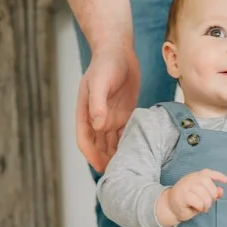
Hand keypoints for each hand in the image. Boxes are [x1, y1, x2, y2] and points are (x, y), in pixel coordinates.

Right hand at [76, 44, 140, 172]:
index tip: (101, 169)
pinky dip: (130, 143)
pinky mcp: (125, 113)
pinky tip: (141, 153)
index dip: (91, 155)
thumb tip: (98, 126)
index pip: (85, 140)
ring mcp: (111, 116)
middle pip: (99, 145)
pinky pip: (126, 133)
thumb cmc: (105, 64)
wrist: (118, 50)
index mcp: (85, 112)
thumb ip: (98, 104)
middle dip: (106, 160)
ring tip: (131, 168)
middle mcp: (97, 118)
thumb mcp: (100, 82)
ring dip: (119, 154)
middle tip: (120, 175)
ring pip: (113, 142)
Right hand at [162, 169, 226, 225]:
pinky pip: (197, 201)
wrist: (170, 208)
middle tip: (209, 203)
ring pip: (203, 192)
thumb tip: (220, 191)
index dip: (218, 175)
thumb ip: (212, 193)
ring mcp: (184, 186)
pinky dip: (201, 207)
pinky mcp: (182, 196)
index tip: (226, 181)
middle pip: (207, 182)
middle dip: (212, 194)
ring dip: (207, 203)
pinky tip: (198, 209)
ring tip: (204, 208)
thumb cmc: (188, 202)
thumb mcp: (202, 197)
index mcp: (195, 177)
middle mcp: (190, 179)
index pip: (207, 173)